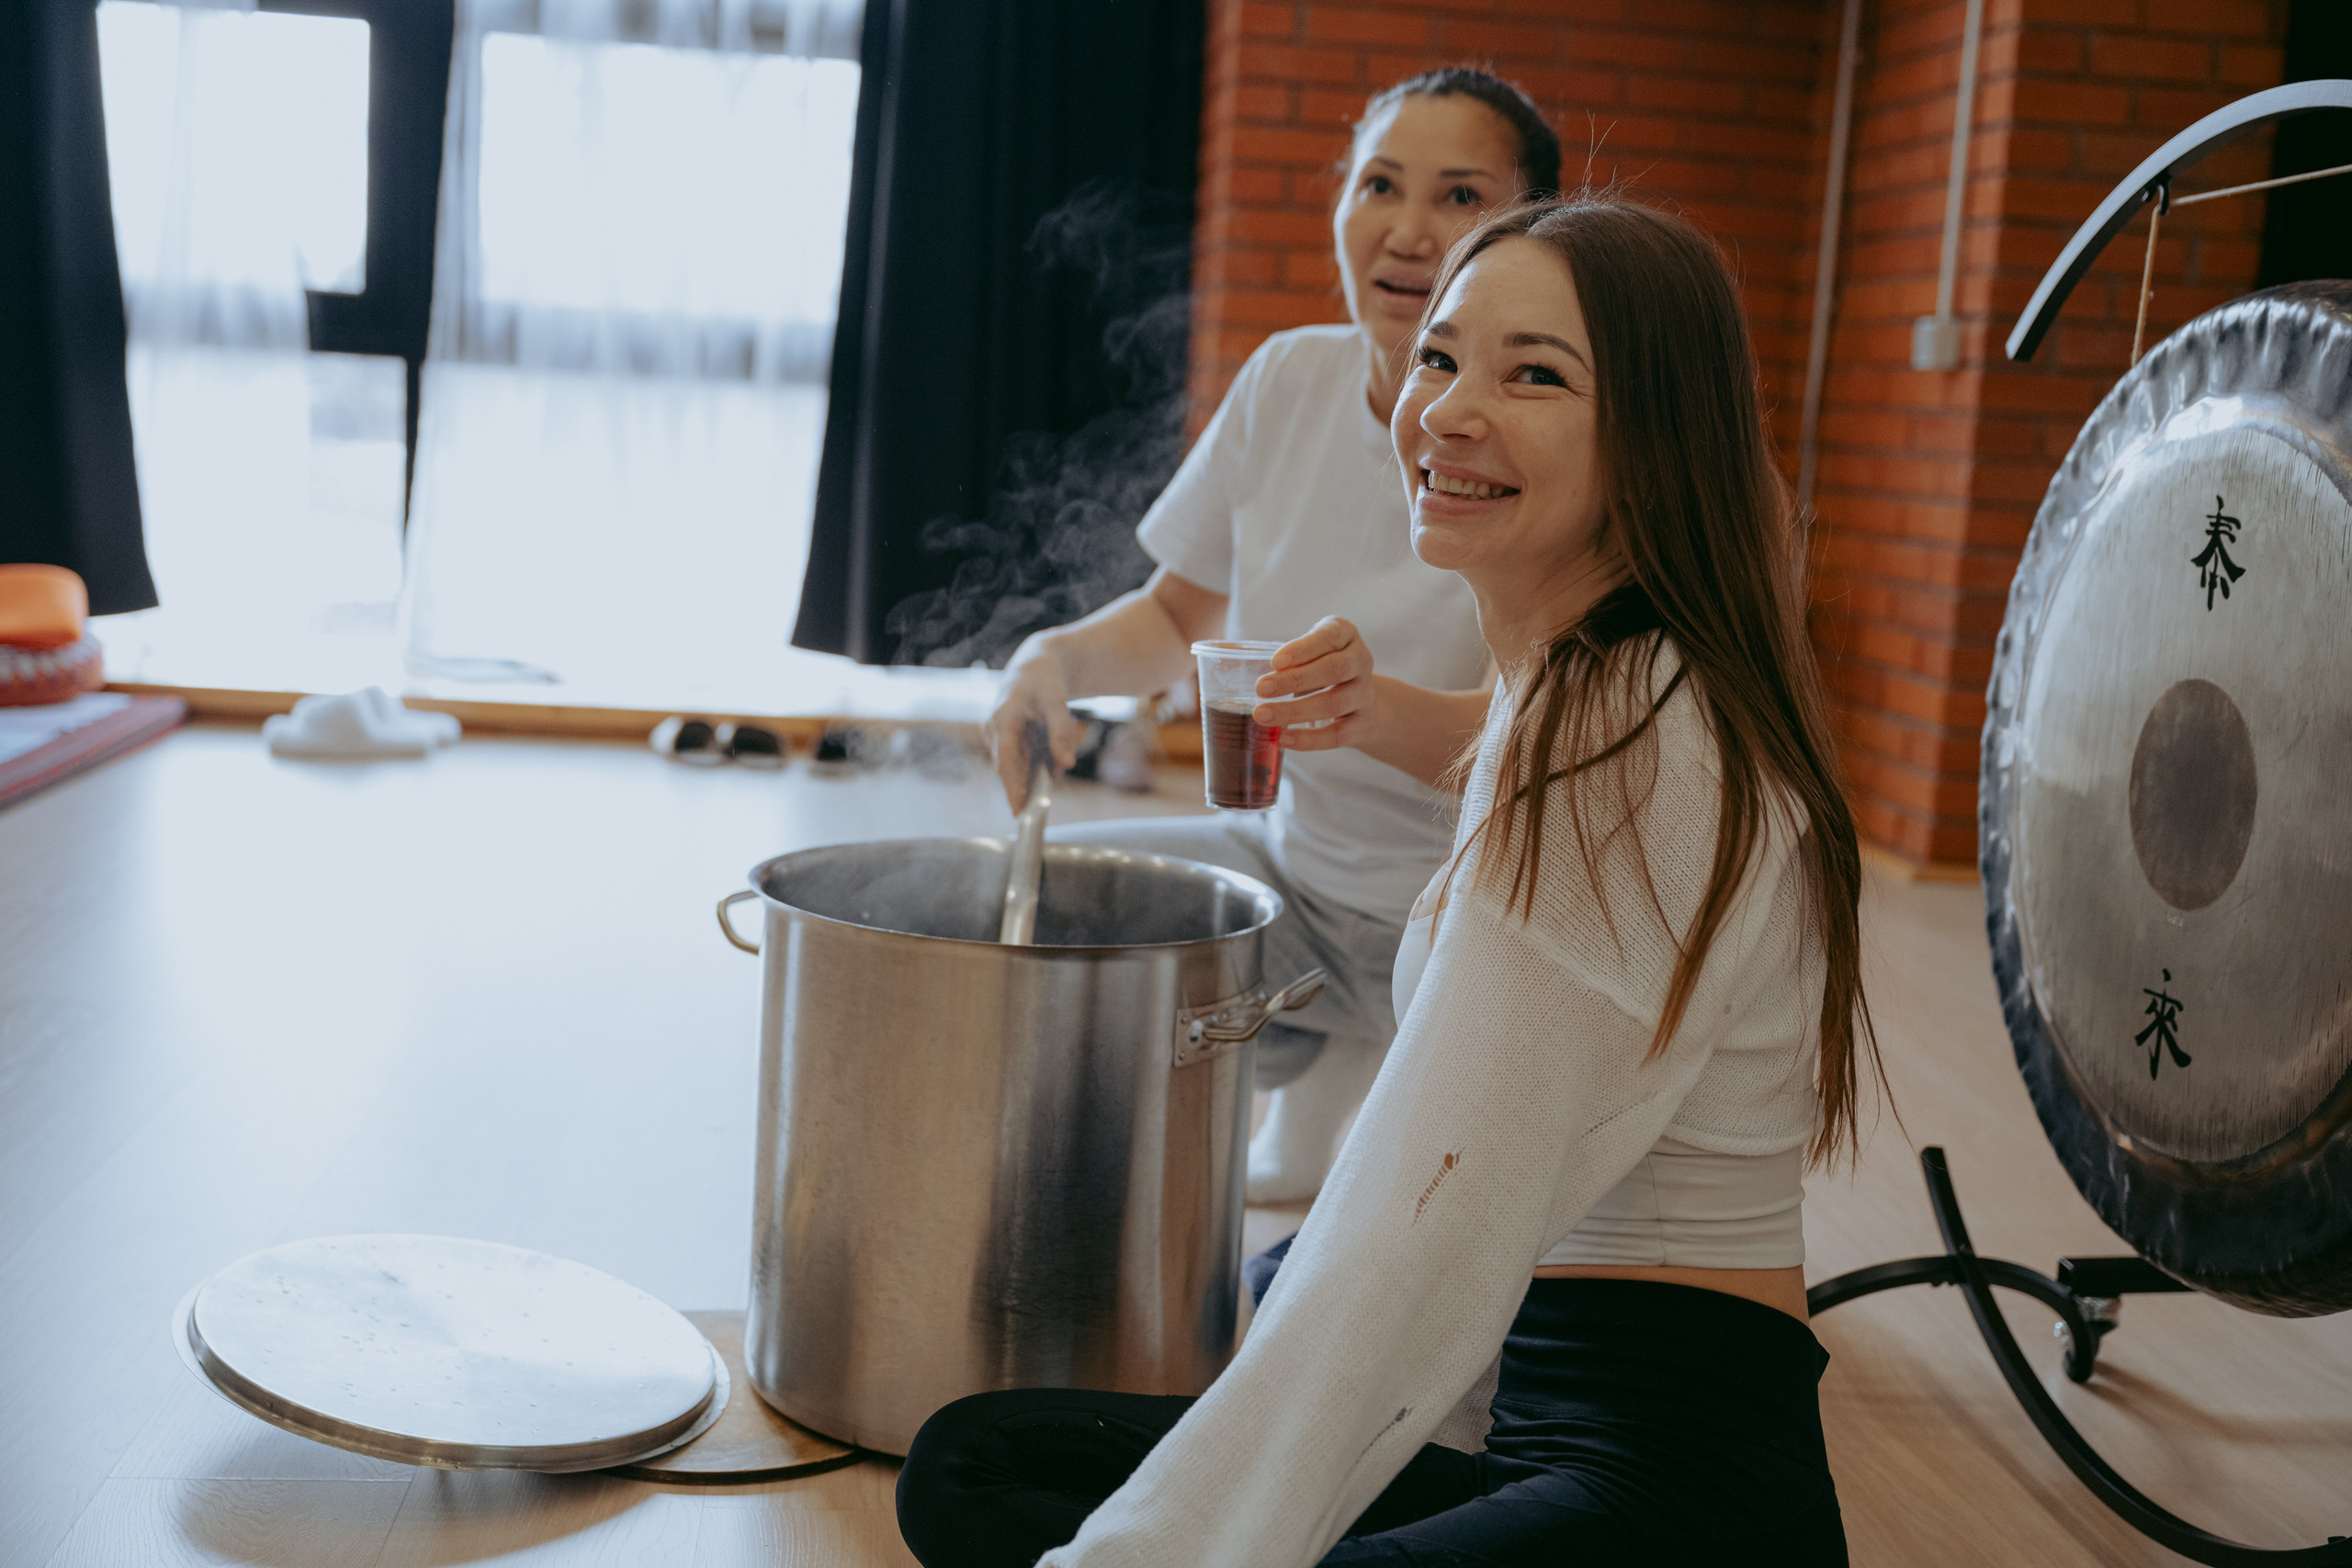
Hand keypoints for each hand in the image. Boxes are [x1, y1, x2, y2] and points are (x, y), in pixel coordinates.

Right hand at [984, 645, 1086, 811]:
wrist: (1034, 666)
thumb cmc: (1044, 680)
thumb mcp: (1057, 701)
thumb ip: (1061, 733)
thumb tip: (1067, 764)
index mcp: (1002, 718)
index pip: (1006, 760)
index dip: (1012, 788)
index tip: (1019, 811)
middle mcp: (993, 728)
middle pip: (1010, 768)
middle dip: (1028, 784)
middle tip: (1047, 799)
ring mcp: (996, 735)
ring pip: (1018, 765)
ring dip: (1039, 767)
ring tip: (1058, 743)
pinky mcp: (1003, 740)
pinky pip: (1022, 759)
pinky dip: (1039, 761)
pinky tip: (1053, 749)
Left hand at [1253, 617, 1378, 752]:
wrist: (1363, 700)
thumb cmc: (1322, 667)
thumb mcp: (1312, 650)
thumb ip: (1287, 656)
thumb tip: (1235, 661)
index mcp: (1346, 635)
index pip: (1329, 637)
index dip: (1303, 649)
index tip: (1275, 662)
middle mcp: (1361, 661)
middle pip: (1333, 670)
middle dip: (1294, 680)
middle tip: (1260, 688)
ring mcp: (1364, 694)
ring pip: (1333, 703)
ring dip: (1295, 710)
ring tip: (1263, 715)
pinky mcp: (1362, 724)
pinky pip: (1337, 734)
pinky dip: (1309, 739)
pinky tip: (1284, 738)